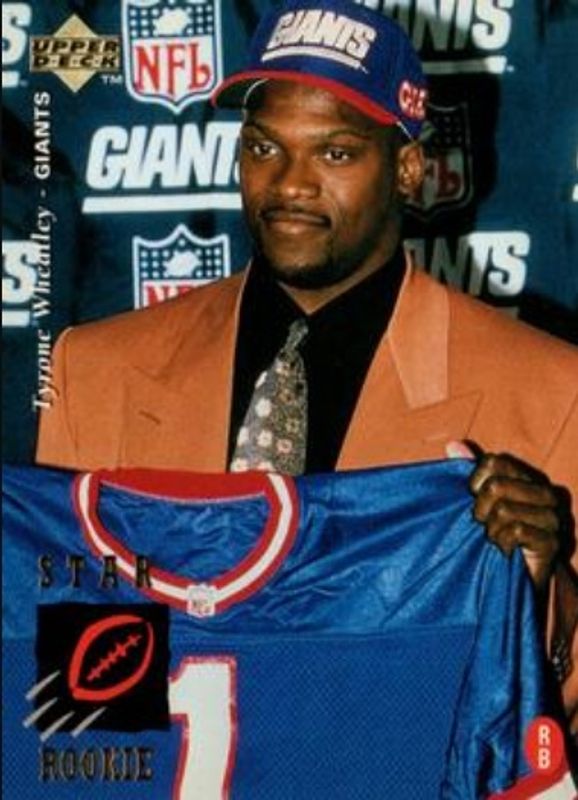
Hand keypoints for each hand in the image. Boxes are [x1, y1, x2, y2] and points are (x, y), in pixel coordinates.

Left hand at [446, 442, 572, 589]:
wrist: (509, 582)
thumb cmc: (490, 537)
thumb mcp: (475, 503)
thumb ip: (467, 472)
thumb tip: (452, 444)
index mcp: (526, 479)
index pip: (493, 463)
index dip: (474, 483)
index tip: (473, 503)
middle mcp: (544, 493)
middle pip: (496, 486)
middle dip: (479, 510)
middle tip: (482, 527)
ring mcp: (552, 517)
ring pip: (504, 510)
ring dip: (489, 531)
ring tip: (493, 540)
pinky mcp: (553, 541)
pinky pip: (516, 531)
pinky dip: (501, 543)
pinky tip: (502, 550)